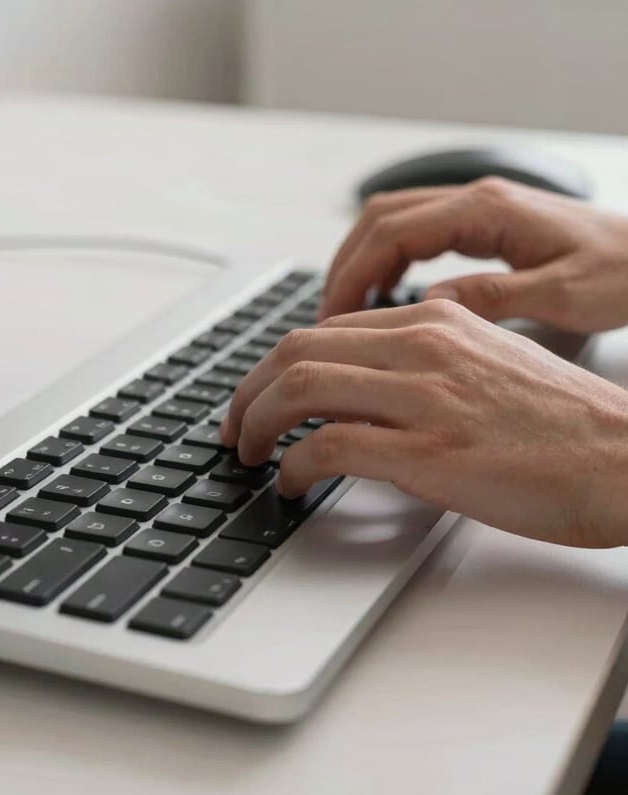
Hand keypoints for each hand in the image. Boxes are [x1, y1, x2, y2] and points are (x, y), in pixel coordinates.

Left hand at [220, 300, 627, 547]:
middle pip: (296, 349)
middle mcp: (423, 345)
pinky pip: (329, 446)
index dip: (277, 364)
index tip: (260, 395)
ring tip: (248, 454)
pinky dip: (294, 464)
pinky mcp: (430, 454)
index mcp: (436, 318)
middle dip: (248, 390)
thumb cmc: (565, 423)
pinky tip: (291, 483)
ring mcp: (425, 397)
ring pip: (299, 386)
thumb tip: (366, 386)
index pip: (326, 328)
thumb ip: (426, 360)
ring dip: (255, 422)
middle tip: (234, 426)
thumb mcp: (489, 360)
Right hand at [320, 178, 627, 333]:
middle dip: (346, 263)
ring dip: (364, 259)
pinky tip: (390, 294)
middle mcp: (477, 200)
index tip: (333, 313)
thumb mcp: (563, 295)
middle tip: (329, 315)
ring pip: (395, 220)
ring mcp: (479, 208)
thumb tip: (430, 305)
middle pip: (382, 217)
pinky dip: (391, 259)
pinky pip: (419, 232)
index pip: (394, 231)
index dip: (354, 272)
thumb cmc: (623, 272)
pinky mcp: (486, 223)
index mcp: (488, 210)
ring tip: (348, 309)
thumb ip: (494, 297)